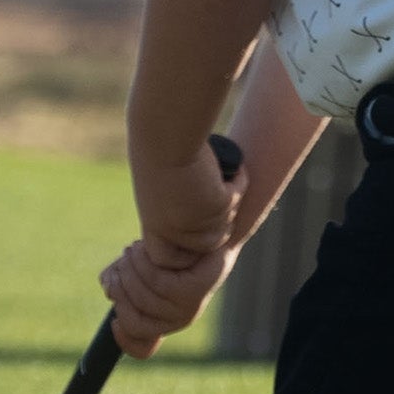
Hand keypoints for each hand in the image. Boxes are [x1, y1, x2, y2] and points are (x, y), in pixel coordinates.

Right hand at [100, 239, 237, 358]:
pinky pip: (156, 281)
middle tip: (122, 262)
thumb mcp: (138, 268)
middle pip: (131, 321)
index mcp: (163, 320)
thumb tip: (108, 286)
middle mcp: (177, 320)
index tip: (114, 322)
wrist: (208, 235)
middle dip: (118, 288)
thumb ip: (120, 280)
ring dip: (129, 267)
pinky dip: (143, 260)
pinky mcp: (193, 291)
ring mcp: (187, 308)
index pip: (141, 348)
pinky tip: (145, 246)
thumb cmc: (172, 251)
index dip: (123, 338)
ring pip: (141, 296)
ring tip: (134, 248)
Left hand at [131, 144, 246, 267]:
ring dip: (229, 201)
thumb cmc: (160, 151)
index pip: (171, 260)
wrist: (165, 133)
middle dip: (218, 225)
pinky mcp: (218, 205)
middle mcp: (174, 232)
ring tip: (217, 176)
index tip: (196, 223)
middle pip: (209, 244)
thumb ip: (174, 210)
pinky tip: (230, 168)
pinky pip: (237, 198)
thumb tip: (200, 224)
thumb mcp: (162, 190)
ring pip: (227, 224)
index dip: (187, 248)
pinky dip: (238, 182)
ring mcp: (197, 222)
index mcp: (155, 229)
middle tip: (219, 199)